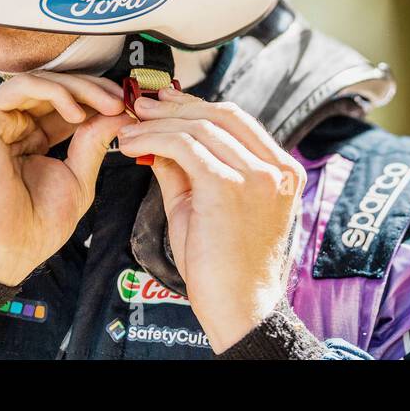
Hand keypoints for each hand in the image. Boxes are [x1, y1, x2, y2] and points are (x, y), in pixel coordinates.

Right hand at [0, 71, 133, 285]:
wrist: (8, 249)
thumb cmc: (36, 224)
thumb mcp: (78, 176)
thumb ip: (95, 141)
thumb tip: (121, 113)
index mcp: (33, 138)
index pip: (67, 104)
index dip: (98, 100)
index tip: (130, 106)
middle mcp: (13, 125)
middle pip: (56, 88)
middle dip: (95, 90)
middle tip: (124, 100)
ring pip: (43, 82)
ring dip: (81, 88)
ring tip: (109, 105)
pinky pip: (23, 86)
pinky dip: (56, 92)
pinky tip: (78, 113)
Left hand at [117, 87, 306, 352]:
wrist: (238, 309)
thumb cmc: (222, 266)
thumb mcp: (204, 206)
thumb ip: (186, 169)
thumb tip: (157, 138)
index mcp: (282, 170)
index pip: (236, 120)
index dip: (196, 105)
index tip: (163, 101)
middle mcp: (277, 168)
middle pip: (221, 114)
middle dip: (175, 106)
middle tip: (140, 105)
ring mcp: (258, 175)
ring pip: (199, 127)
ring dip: (157, 123)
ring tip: (127, 129)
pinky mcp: (230, 185)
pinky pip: (185, 146)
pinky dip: (154, 139)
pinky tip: (132, 145)